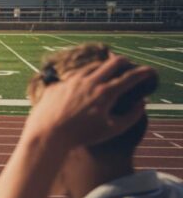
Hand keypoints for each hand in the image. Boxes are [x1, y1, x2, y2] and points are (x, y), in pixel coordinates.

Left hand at [23, 55, 155, 149]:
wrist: (47, 135)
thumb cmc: (81, 136)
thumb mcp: (112, 129)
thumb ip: (132, 115)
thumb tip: (142, 102)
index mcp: (105, 92)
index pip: (130, 76)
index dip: (143, 72)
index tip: (149, 71)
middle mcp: (89, 82)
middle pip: (113, 63)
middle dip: (124, 62)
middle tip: (128, 65)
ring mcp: (72, 81)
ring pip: (92, 66)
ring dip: (103, 67)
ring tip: (106, 71)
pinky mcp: (58, 84)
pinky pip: (74, 75)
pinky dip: (84, 76)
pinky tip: (84, 81)